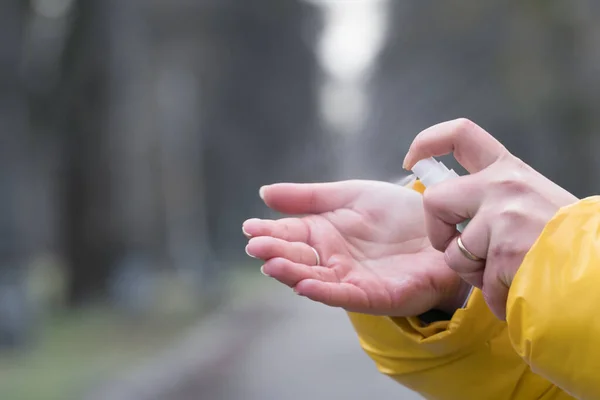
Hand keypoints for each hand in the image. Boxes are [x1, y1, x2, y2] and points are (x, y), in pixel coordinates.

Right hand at [243, 180, 469, 316]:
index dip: (269, 232)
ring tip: (273, 265)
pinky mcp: (376, 296)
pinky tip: (305, 285)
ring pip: (315, 279)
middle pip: (298, 259)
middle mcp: (332, 260)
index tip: (249, 228)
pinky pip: (346, 296)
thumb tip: (264, 193)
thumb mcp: (349, 195)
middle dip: (275, 254)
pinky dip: (325, 292)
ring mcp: (352, 279)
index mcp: (323, 235)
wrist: (442, 224)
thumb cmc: (396, 212)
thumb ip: (309, 197)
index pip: (289, 234)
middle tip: (256, 246)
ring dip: (293, 274)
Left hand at [403, 118, 577, 319]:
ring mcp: (502, 219)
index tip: (413, 160)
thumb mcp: (534, 199)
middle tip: (459, 249)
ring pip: (453, 252)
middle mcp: (502, 186)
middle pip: (434, 201)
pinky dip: (495, 296)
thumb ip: (497, 198)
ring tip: (506, 272)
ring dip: (473, 272)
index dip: (427, 143)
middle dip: (438, 233)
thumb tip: (459, 211)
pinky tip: (519, 287)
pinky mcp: (504, 253)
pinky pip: (479, 284)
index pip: (460, 135)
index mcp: (509, 169)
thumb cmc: (568, 238)